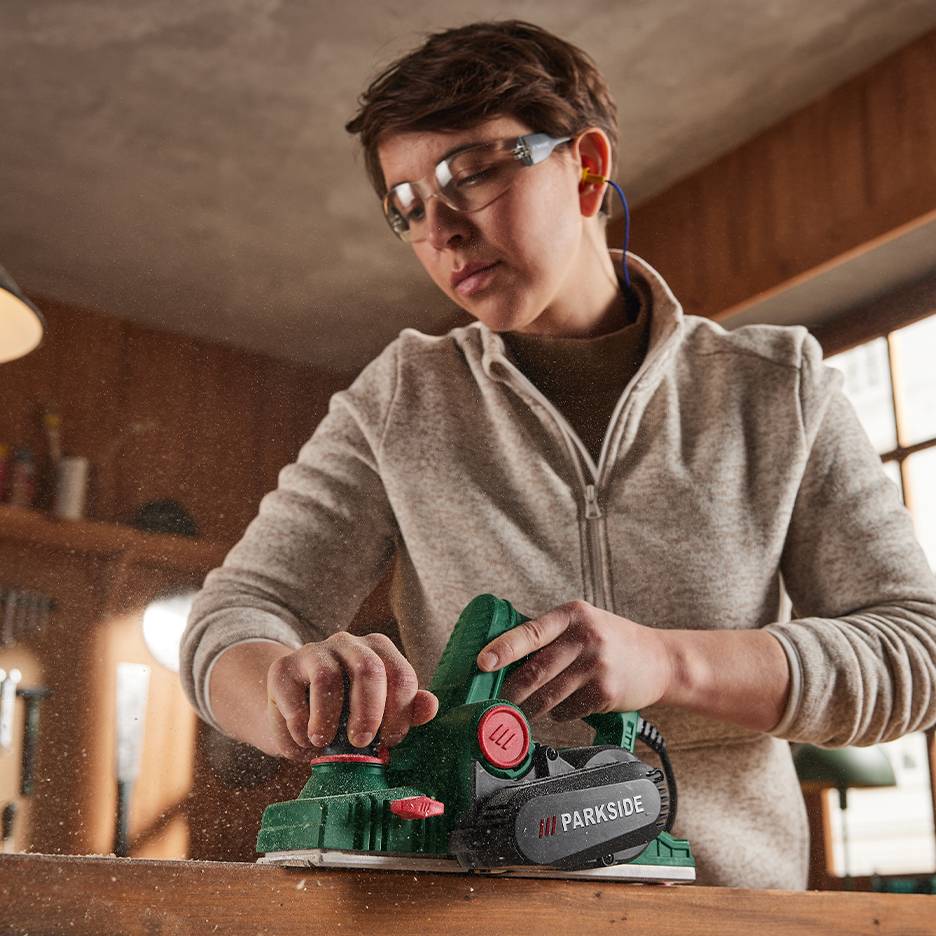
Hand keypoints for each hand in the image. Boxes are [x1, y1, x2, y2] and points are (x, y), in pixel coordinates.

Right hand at [265, 632, 437, 757]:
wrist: (293, 713)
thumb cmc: (344, 715)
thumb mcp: (379, 715)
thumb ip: (407, 710)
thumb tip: (431, 706)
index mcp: (379, 650)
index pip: (401, 675)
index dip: (399, 713)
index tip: (389, 742)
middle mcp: (349, 642)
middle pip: (369, 669)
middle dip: (368, 712)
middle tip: (360, 742)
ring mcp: (314, 651)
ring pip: (328, 678)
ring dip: (327, 719)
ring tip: (322, 743)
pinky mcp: (282, 667)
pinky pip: (293, 697)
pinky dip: (299, 727)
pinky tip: (303, 740)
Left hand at [476, 600, 673, 720]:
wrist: (660, 660)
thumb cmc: (613, 640)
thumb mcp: (584, 624)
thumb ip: (551, 635)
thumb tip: (503, 656)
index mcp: (573, 614)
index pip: (530, 632)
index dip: (503, 649)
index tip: (482, 663)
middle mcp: (585, 637)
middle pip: (536, 670)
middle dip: (510, 690)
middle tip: (497, 700)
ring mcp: (597, 665)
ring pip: (549, 695)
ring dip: (530, 708)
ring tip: (522, 710)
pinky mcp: (605, 692)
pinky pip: (568, 710)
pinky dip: (557, 714)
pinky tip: (560, 709)